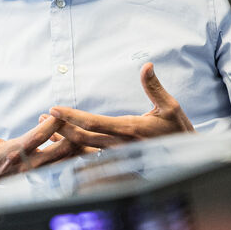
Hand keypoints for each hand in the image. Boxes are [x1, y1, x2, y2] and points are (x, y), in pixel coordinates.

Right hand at [0, 91, 78, 182]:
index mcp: (16, 151)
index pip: (40, 135)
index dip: (53, 122)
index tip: (60, 110)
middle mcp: (31, 163)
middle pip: (61, 149)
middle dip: (72, 133)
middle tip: (81, 120)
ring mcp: (40, 172)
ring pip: (66, 159)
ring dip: (76, 145)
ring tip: (84, 131)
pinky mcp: (45, 177)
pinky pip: (64, 165)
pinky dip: (72, 154)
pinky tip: (76, 143)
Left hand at [48, 62, 194, 150]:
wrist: (189, 161)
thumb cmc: (179, 131)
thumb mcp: (171, 107)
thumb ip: (155, 87)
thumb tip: (147, 65)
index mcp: (129, 129)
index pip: (93, 123)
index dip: (71, 116)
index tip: (53, 109)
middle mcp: (120, 146)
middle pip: (82, 138)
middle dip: (60, 128)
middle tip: (40, 118)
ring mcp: (118, 157)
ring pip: (84, 151)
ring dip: (64, 141)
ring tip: (46, 132)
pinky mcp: (119, 164)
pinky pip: (92, 160)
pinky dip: (75, 154)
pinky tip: (62, 150)